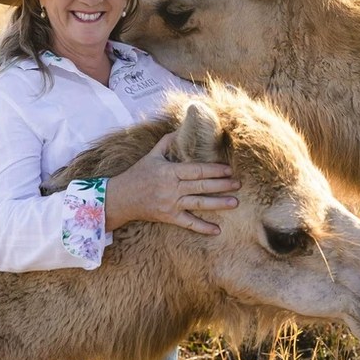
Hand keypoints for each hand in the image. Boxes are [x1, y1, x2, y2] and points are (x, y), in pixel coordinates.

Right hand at [104, 132, 239, 234]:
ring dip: (218, 204)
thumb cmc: (137, 174)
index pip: (196, 170)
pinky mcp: (168, 217)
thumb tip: (180, 129)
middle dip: (222, 185)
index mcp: (169, 172)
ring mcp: (171, 204)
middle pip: (201, 186)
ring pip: (198, 204)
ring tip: (235, 203)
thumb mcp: (151, 156)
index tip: (228, 169)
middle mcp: (172, 188)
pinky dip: (202, 227)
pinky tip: (217, 230)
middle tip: (238, 184)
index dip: (213, 170)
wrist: (121, 198)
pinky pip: (188, 224)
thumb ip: (167, 143)